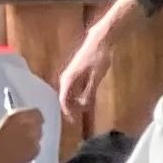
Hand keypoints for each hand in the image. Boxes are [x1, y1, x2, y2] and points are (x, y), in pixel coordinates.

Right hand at [0, 105, 45, 162]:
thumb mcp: (1, 128)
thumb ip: (15, 123)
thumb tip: (22, 123)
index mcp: (16, 116)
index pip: (34, 112)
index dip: (33, 117)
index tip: (32, 120)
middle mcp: (27, 124)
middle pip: (38, 123)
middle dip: (33, 128)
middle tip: (23, 135)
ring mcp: (33, 137)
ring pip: (38, 135)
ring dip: (32, 138)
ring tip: (18, 146)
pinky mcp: (36, 149)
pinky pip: (37, 147)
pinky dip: (31, 149)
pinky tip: (20, 153)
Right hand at [55, 18, 121, 132]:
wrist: (100, 40)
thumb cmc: (98, 58)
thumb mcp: (96, 77)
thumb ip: (89, 92)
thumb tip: (84, 107)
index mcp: (68, 80)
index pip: (63, 100)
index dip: (68, 112)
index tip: (73, 121)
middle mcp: (66, 77)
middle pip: (65, 98)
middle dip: (71, 108)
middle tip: (78, 118)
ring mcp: (70, 74)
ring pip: (69, 93)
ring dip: (75, 102)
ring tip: (83, 111)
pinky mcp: (76, 72)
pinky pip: (74, 87)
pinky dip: (78, 95)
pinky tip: (86, 99)